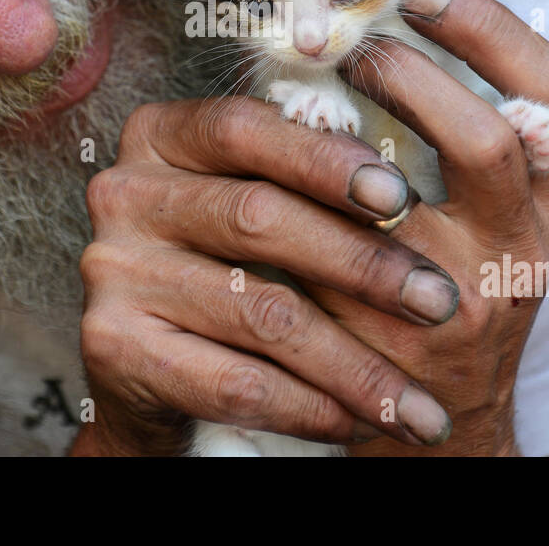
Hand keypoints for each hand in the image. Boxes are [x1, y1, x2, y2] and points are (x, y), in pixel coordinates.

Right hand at [74, 96, 468, 454]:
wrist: (152, 367)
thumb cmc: (230, 264)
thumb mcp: (257, 200)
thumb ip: (305, 174)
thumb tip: (409, 186)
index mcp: (160, 134)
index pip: (245, 127)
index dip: (325, 159)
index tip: (401, 199)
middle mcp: (123, 192)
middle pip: (257, 216)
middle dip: (362, 264)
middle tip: (438, 301)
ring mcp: (110, 269)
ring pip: (261, 311)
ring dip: (355, 362)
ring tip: (418, 397)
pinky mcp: (111, 345)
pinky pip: (234, 381)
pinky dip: (310, 407)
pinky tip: (359, 421)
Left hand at [314, 0, 548, 454]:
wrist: (446, 424)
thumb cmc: (461, 292)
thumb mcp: (494, 220)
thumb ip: (467, 142)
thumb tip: (389, 30)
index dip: (493, 28)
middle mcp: (521, 248)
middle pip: (486, 139)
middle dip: (411, 75)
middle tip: (353, 44)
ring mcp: (459, 301)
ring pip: (397, 201)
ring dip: (340, 136)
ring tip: (302, 97)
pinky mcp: (391, 343)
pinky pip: (331, 258)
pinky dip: (296, 206)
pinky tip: (264, 170)